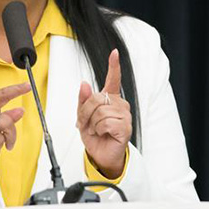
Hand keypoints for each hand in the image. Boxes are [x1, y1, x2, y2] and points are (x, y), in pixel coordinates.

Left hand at [76, 49, 131, 177]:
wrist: (101, 155)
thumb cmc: (95, 135)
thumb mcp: (83, 117)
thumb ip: (83, 100)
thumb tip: (84, 84)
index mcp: (110, 99)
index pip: (113, 79)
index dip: (114, 65)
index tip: (115, 53)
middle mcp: (119, 104)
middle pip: (96, 99)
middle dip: (85, 113)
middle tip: (88, 125)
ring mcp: (124, 115)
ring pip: (99, 112)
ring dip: (92, 124)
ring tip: (97, 131)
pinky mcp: (125, 126)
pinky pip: (105, 123)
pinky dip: (99, 130)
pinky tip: (104, 134)